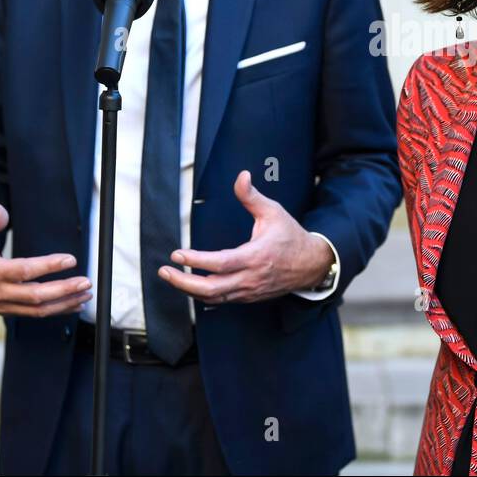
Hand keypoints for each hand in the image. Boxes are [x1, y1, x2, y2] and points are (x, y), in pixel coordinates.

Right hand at [0, 204, 91, 315]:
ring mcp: (2, 305)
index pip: (24, 271)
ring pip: (37, 310)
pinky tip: (73, 305)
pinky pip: (34, 314)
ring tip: (85, 295)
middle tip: (85, 282)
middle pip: (35, 296)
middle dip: (63, 290)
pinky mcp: (7, 310)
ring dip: (64, 304)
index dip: (49, 266)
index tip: (70, 259)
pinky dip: (55, 311)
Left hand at [157, 170, 333, 304]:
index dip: (196, 261)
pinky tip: (192, 286)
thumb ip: (252, 196)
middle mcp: (251, 278)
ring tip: (173, 277)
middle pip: (211, 288)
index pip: (220, 263)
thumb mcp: (273, 212)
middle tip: (165, 271)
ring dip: (190, 290)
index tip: (177, 254)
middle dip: (183, 283)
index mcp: (256, 256)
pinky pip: (222, 300)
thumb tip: (241, 176)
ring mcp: (249, 290)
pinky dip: (204, 294)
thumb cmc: (290, 236)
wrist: (311, 264)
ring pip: (214, 298)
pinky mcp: (249, 296)